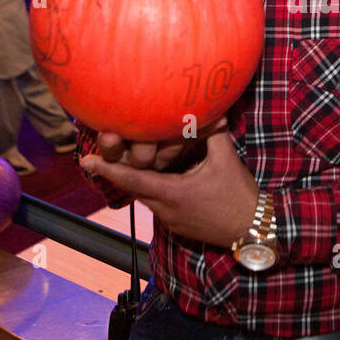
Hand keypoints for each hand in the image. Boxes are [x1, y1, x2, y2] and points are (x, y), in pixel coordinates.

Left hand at [79, 119, 259, 247]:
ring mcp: (170, 220)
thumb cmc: (239, 196)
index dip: (108, 169)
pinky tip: (158, 177)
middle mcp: (165, 209)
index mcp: (173, 193)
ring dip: (137, 179)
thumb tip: (211, 109)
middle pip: (133, 187)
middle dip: (119, 171)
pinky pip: (157, 204)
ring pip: (145, 196)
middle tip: (102, 153)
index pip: (132, 180)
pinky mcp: (177, 225)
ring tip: (128, 161)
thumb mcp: (226, 161)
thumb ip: (213, 134)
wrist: (253, 230)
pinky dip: (153, 189)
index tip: (86, 160)